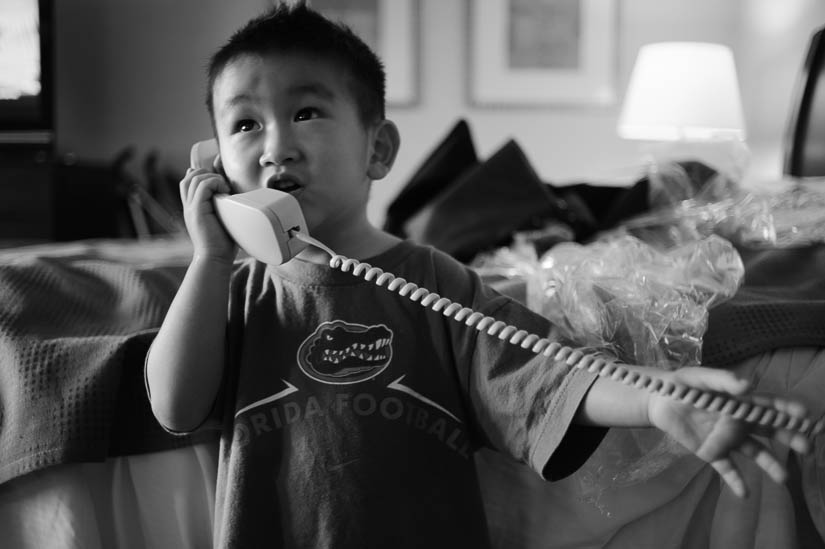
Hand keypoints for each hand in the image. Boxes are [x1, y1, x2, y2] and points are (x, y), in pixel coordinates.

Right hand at [179, 167, 235, 261]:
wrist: (216, 259)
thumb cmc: (223, 243)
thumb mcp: (223, 220)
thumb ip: (224, 207)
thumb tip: (234, 196)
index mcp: (193, 208)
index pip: (189, 181)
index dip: (202, 174)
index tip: (220, 180)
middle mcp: (189, 206)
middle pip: (189, 177)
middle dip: (207, 172)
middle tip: (223, 184)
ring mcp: (191, 208)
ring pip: (194, 178)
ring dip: (212, 177)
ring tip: (225, 188)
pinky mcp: (196, 211)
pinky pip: (202, 187)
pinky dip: (214, 183)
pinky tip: (225, 192)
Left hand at [647, 367, 812, 497]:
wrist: (657, 399)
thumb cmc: (681, 384)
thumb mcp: (698, 377)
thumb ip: (721, 380)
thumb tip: (746, 385)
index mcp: (740, 401)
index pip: (769, 405)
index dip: (787, 410)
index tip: (804, 416)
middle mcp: (739, 421)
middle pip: (770, 430)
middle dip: (790, 437)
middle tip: (807, 447)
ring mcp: (727, 439)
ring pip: (754, 453)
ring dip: (770, 464)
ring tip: (783, 478)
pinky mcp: (711, 452)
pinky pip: (727, 468)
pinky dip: (736, 481)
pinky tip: (744, 494)